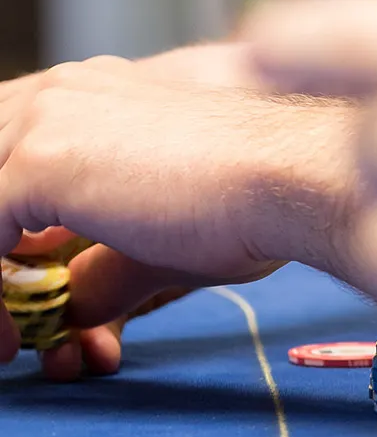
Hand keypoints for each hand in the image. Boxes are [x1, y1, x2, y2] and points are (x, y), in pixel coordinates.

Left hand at [1, 58, 363, 377]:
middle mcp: (59, 91)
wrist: (288, 173)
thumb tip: (69, 321)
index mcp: (89, 93)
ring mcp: (44, 119)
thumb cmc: (249, 200)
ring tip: (13, 345)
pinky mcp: (38, 160)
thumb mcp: (153, 242)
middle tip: (12, 328)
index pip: (2, 156)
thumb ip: (95, 271)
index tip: (20, 303)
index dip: (3, 237)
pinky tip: (17, 343)